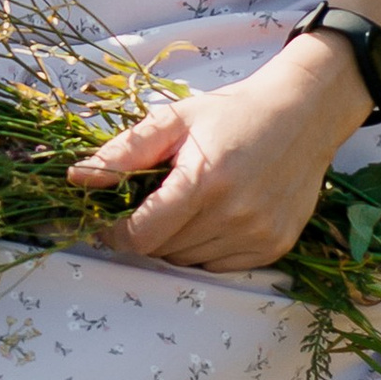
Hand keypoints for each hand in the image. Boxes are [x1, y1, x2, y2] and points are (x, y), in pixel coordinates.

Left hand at [65, 34, 373, 271]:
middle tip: (152, 203)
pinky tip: (214, 218)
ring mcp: (258, 234)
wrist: (302, 114)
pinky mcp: (276, 246)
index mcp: (203, 180)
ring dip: (175, 242)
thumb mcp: (174, 120)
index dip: (115, 233)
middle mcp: (234, 214)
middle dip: (146, 232)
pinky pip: (220, 266)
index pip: (141, 235)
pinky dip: (205, 250)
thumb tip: (78, 178)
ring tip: (186, 206)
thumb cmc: (232, 114)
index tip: (108, 222)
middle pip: (163, 251)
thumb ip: (124, 152)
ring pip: (189, 261)